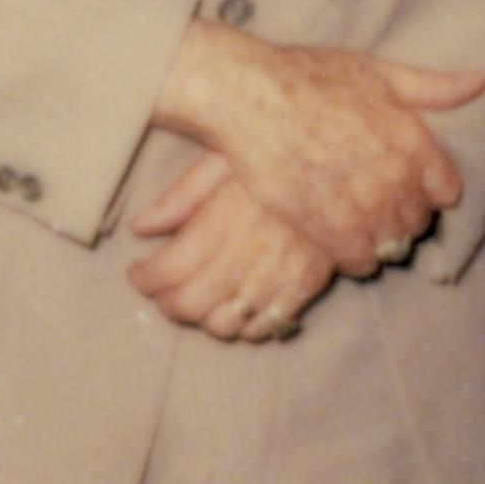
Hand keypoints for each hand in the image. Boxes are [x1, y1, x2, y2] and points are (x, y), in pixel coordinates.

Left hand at [126, 152, 338, 340]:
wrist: (347, 162)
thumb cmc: (280, 154)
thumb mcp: (224, 158)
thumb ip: (181, 196)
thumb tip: (139, 228)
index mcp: (224, 221)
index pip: (167, 271)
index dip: (143, 278)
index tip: (137, 271)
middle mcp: (249, 257)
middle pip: (189, 304)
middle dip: (166, 302)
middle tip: (160, 289)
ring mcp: (278, 279)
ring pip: (223, 326)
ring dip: (201, 318)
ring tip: (195, 298)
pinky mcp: (304, 291)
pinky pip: (263, 330)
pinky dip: (241, 327)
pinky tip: (234, 304)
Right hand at [155, 21, 477, 276]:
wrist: (252, 98)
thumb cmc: (311, 77)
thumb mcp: (378, 72)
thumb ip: (433, 86)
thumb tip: (481, 81)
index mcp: (414, 141)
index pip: (446, 190)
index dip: (429, 189)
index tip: (410, 184)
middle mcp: (395, 180)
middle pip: (418, 221)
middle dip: (404, 215)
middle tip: (379, 204)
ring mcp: (362, 208)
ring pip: (392, 244)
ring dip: (382, 238)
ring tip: (361, 223)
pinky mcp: (327, 229)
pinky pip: (360, 261)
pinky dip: (358, 257)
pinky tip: (343, 242)